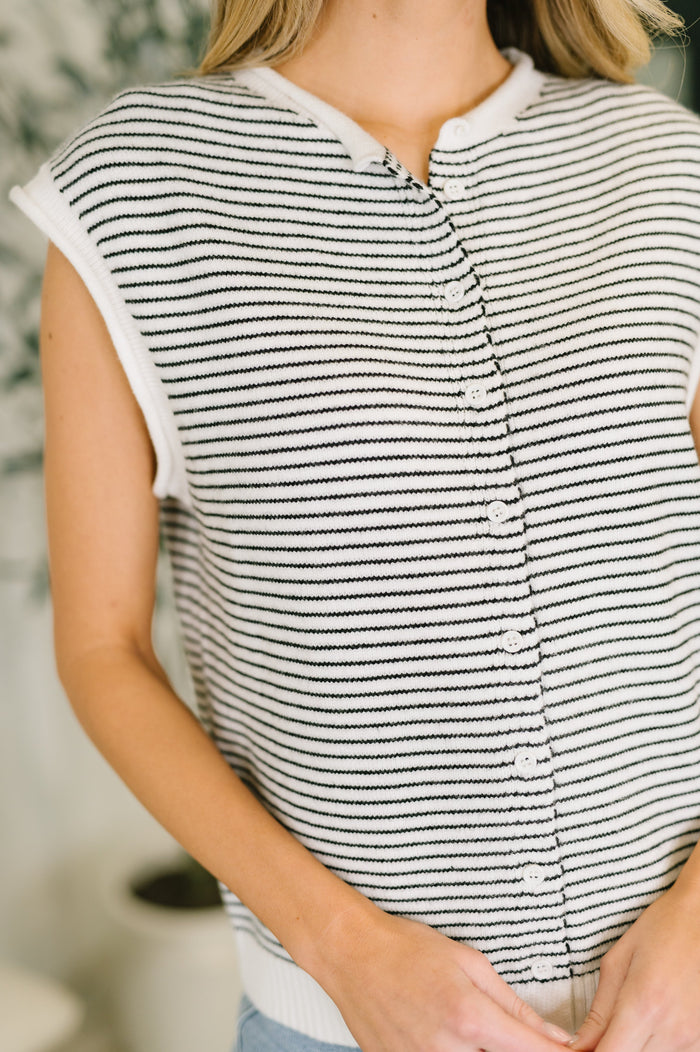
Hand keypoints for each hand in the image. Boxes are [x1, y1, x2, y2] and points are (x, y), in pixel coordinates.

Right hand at [314, 905, 572, 1051]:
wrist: (351, 954)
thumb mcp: (469, 962)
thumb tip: (557, 1036)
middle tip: (510, 1033)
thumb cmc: (408, 948)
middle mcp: (447, 1049)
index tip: (571, 1050)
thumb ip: (514, 1004)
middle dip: (517, 1051)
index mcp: (470, 1017)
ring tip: (471, 1028)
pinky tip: (447, 1035)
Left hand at [570, 880, 699, 1051]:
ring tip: (633, 1020)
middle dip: (612, 1048)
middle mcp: (673, 1030)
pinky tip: (654, 1023)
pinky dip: (657, 1046)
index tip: (581, 1048)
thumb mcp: (618, 961)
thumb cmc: (663, 929)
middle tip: (608, 1028)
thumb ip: (598, 1012)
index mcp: (643, 1005)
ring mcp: (694, 1039)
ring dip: (635, 1047)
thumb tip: (578, 1045)